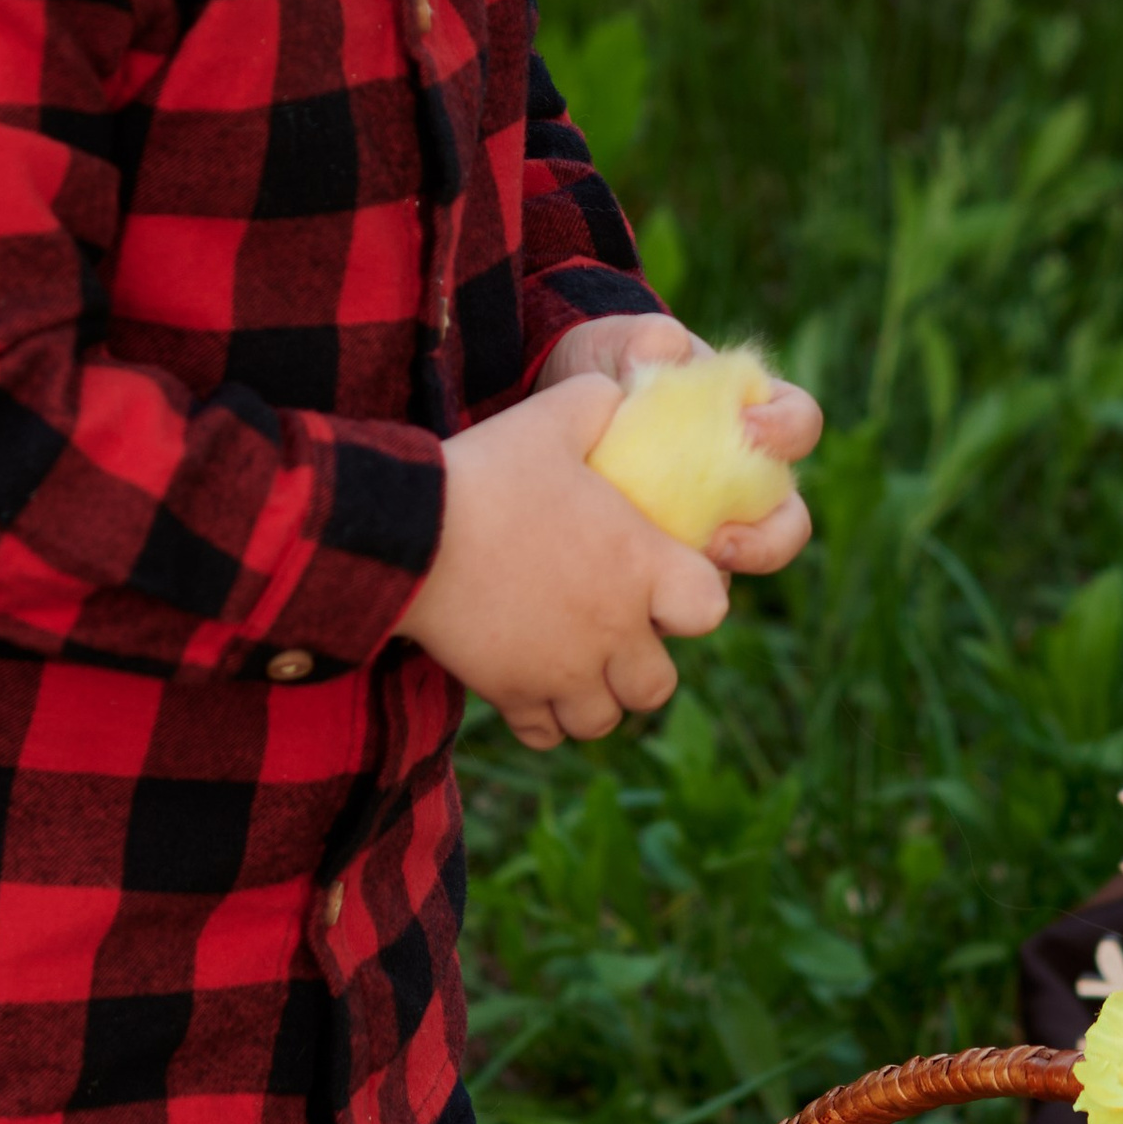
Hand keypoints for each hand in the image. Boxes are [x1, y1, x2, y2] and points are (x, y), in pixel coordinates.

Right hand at [401, 373, 727, 748]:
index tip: (665, 582)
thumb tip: (614, 390)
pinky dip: (544, 719)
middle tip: (614, 634)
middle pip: (658, 685)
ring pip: (605, 720)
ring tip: (573, 665)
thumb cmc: (488, 473)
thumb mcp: (551, 419)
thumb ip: (595, 403)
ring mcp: (564, 671)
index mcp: (641, 566)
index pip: (711, 608)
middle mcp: (614, 630)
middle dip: (643, 665)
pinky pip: (545, 733)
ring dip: (597, 699)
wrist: (411, 532)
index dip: (695, 596)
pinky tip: (529, 685)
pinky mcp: (512, 693)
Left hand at [535, 312, 821, 574]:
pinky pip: (688, 588)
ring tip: (680, 570)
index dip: (785, 430)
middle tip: (721, 538)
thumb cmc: (609, 370)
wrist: (559, 415)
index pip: (800, 422)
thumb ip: (646, 340)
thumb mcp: (619, 345)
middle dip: (768, 539)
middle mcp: (748, 481)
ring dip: (720, 578)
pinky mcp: (675, 561)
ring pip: (742, 568)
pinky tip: (636, 581)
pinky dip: (671, 588)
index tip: (746, 428)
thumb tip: (662, 351)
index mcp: (756, 418)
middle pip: (789, 522)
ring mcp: (714, 527)